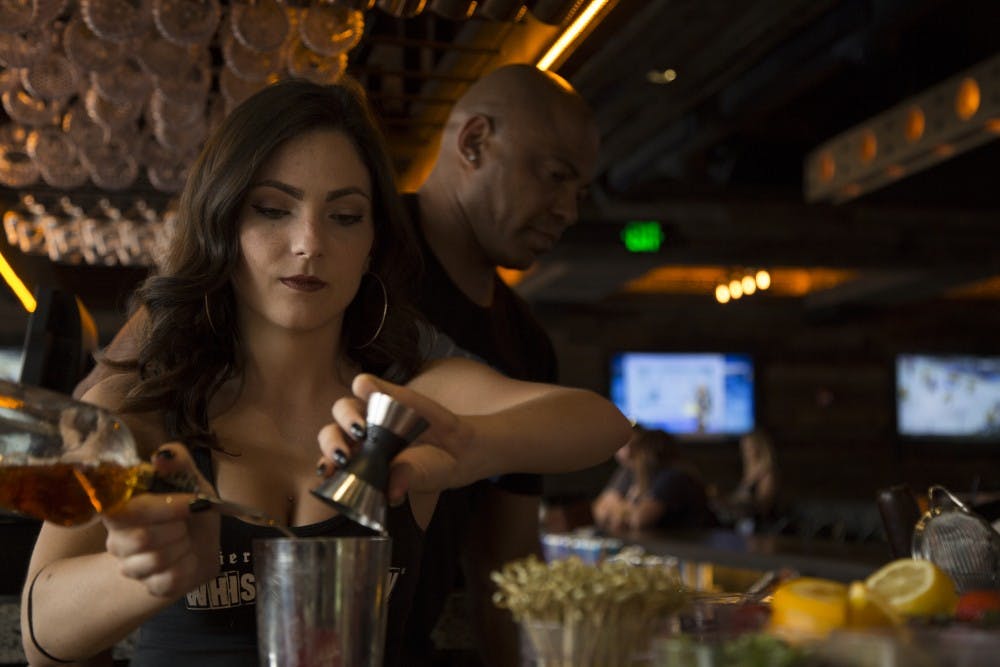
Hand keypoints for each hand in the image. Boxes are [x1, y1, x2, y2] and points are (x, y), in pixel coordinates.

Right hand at [103, 443, 219, 597]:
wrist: (205, 544)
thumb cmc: (191, 509)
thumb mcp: (191, 480)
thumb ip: (177, 462)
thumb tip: (161, 456)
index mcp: (121, 508)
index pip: (127, 511)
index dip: (163, 508)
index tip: (190, 502)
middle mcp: (117, 539)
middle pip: (141, 539)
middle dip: (177, 528)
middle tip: (186, 523)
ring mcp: (130, 567)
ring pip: (155, 561)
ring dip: (183, 547)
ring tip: (185, 539)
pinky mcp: (150, 587)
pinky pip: (169, 581)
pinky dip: (189, 567)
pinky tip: (188, 558)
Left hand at [316, 373, 472, 503]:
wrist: (456, 448)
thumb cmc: (430, 468)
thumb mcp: (419, 477)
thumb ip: (405, 480)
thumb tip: (395, 492)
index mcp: (357, 463)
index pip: (330, 462)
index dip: (325, 465)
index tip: (329, 471)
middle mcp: (358, 438)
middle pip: (330, 434)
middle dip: (331, 444)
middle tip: (344, 455)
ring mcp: (371, 414)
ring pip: (343, 409)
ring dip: (345, 417)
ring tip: (361, 429)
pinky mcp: (386, 393)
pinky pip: (366, 384)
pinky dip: (364, 386)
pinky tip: (370, 391)